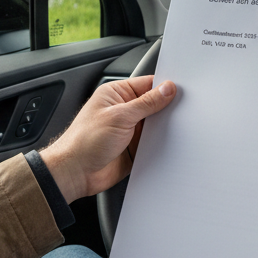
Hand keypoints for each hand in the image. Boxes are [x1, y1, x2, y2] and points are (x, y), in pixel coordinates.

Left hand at [40, 76, 175, 202]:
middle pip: (154, 104)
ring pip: (156, 125)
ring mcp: (129, 129)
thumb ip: (146, 103)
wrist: (75, 173)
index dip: (165, 87)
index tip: (182, 92)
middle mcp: (123, 110)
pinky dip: (161, 144)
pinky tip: (168, 145)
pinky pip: (153, 143)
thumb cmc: (84, 141)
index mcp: (116, 94)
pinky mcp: (133, 148)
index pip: (147, 84)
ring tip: (175, 130)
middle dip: (166, 109)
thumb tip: (166, 89)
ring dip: (163, 128)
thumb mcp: (119, 116)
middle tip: (183, 112)